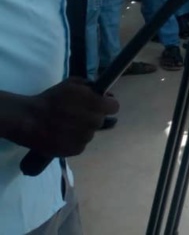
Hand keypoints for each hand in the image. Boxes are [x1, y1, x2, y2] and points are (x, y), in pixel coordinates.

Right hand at [4, 78, 118, 156]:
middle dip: (92, 116)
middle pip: (100, 120)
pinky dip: (73, 141)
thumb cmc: (51, 99)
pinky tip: (61, 135)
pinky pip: (80, 144)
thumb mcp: (72, 83)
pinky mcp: (76, 150)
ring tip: (65, 125)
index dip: (107, 105)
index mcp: (96, 104)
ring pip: (90, 133)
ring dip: (82, 129)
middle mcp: (94, 122)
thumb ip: (91, 87)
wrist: (29, 120)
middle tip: (77, 114)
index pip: (114, 107)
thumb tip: (102, 94)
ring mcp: (86, 138)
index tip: (99, 104)